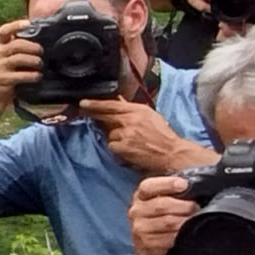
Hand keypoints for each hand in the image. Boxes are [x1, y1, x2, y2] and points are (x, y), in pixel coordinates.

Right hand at [0, 17, 41, 102]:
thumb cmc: (9, 72)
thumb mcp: (12, 57)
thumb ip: (22, 48)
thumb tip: (44, 41)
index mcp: (1, 45)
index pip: (4, 30)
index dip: (16, 25)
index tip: (28, 24)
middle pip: (16, 44)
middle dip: (32, 47)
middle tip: (41, 52)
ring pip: (18, 59)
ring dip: (33, 61)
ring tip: (41, 65)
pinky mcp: (2, 79)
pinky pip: (19, 75)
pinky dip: (31, 75)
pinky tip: (37, 76)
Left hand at [81, 97, 214, 172]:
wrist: (171, 153)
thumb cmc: (162, 135)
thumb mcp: (149, 116)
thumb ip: (132, 109)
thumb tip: (117, 101)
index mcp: (138, 110)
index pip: (113, 104)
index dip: (96, 104)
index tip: (84, 102)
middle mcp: (131, 120)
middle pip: (106, 116)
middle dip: (93, 113)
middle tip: (83, 110)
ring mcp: (126, 134)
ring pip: (110, 134)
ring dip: (114, 138)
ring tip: (130, 142)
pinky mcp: (124, 147)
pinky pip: (112, 146)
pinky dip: (118, 149)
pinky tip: (129, 150)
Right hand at [128, 173, 195, 254]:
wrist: (151, 250)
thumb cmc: (162, 221)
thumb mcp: (163, 203)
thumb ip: (173, 193)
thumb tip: (195, 184)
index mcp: (140, 196)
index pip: (148, 186)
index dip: (167, 184)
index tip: (184, 185)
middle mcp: (136, 211)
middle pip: (161, 205)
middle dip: (183, 206)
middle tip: (196, 207)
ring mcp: (139, 228)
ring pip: (167, 222)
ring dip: (184, 221)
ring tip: (194, 220)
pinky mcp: (145, 245)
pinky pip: (167, 239)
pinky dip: (179, 236)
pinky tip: (185, 235)